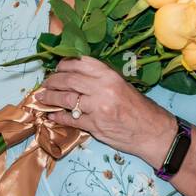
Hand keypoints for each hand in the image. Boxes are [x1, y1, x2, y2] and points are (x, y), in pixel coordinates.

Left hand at [40, 56, 175, 161]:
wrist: (153, 132)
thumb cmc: (139, 108)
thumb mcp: (121, 85)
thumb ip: (100, 79)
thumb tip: (75, 74)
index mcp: (109, 75)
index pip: (79, 63)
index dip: (63, 65)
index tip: (56, 68)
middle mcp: (102, 88)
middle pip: (68, 80)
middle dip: (52, 81)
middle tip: (45, 83)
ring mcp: (97, 108)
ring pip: (65, 99)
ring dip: (50, 98)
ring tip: (42, 98)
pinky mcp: (94, 125)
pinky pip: (70, 119)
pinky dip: (58, 117)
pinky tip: (52, 115)